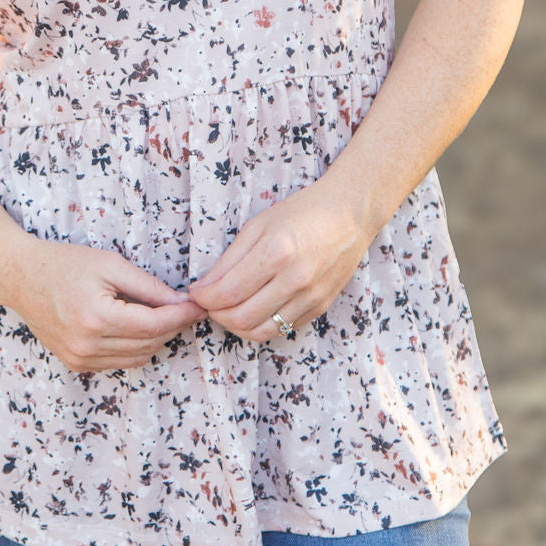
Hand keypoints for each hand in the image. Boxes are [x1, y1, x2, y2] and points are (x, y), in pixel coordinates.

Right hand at [15, 238, 206, 372]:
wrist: (21, 277)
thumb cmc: (65, 263)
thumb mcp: (110, 264)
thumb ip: (147, 286)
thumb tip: (180, 302)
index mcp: (97, 317)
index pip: (154, 325)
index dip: (181, 316)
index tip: (198, 306)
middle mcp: (88, 345)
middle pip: (149, 343)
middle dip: (173, 326)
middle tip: (186, 308)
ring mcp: (80, 358)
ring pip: (138, 358)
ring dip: (155, 339)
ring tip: (161, 315)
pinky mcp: (76, 364)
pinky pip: (119, 362)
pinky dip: (134, 348)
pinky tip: (134, 326)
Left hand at [187, 181, 369, 342]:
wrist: (349, 215)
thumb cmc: (300, 213)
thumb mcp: (258, 226)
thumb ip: (229, 260)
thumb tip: (205, 288)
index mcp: (276, 252)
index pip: (228, 292)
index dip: (204, 298)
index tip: (196, 293)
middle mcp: (295, 279)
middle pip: (241, 318)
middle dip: (216, 315)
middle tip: (209, 303)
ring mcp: (311, 297)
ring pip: (262, 331)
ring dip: (236, 326)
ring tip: (228, 310)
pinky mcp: (321, 307)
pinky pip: (283, 329)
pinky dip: (262, 325)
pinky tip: (254, 308)